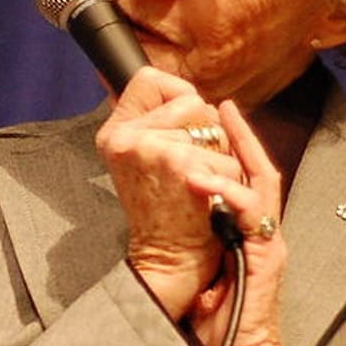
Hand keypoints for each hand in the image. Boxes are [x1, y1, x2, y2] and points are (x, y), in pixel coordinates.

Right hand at [96, 68, 243, 318]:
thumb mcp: (146, 165)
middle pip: (191, 101)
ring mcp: (153, 148)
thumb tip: (177, 92)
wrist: (170, 265)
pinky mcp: (182, 165)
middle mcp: (126, 138)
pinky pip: (227, 157)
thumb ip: (154, 127)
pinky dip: (230, 183)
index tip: (184, 128)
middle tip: (190, 175)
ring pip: (214, 129)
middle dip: (206, 135)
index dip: (178, 98)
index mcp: (115, 135)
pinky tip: (209, 203)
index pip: (149, 80)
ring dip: (220, 160)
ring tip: (199, 190)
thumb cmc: (167, 218)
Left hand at [185, 99, 301, 345]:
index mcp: (249, 232)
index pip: (246, 177)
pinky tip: (206, 180)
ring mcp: (268, 243)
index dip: (234, 146)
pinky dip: (230, 193)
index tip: (216, 116)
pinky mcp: (267, 257)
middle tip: (223, 105)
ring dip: (236, 155)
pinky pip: (252, 214)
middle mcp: (263, 231)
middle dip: (242, 135)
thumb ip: (198, 240)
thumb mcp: (204, 271)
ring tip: (211, 134)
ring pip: (260, 184)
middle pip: (260, 169)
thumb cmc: (220, 325)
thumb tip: (173, 216)